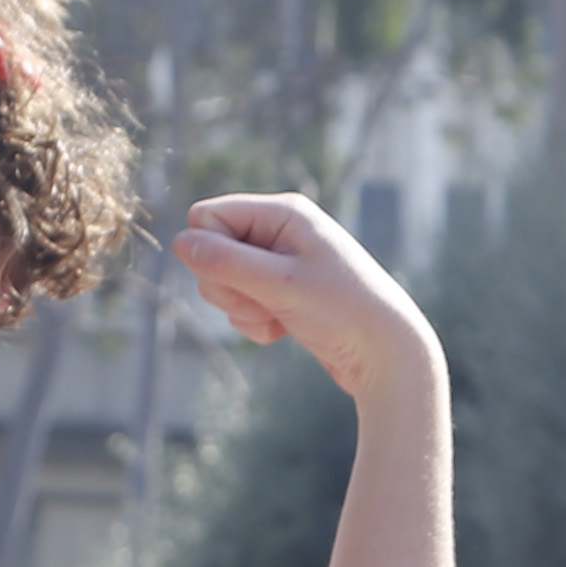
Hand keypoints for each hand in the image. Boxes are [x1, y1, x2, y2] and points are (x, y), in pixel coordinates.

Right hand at [169, 194, 436, 401]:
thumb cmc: (342, 312)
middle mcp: (281, 230)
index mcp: (283, 211)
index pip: (207, 217)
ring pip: (223, 283)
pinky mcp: (283, 293)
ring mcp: (281, 263)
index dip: (210, 253)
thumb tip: (179, 242)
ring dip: (242, 310)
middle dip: (227, 287)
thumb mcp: (279, 285)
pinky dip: (256, 323)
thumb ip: (225, 263)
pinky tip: (284, 331)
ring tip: (280, 319)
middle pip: (211, 251)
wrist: (387, 355)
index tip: (242, 279)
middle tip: (264, 303)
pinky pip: (243, 305)